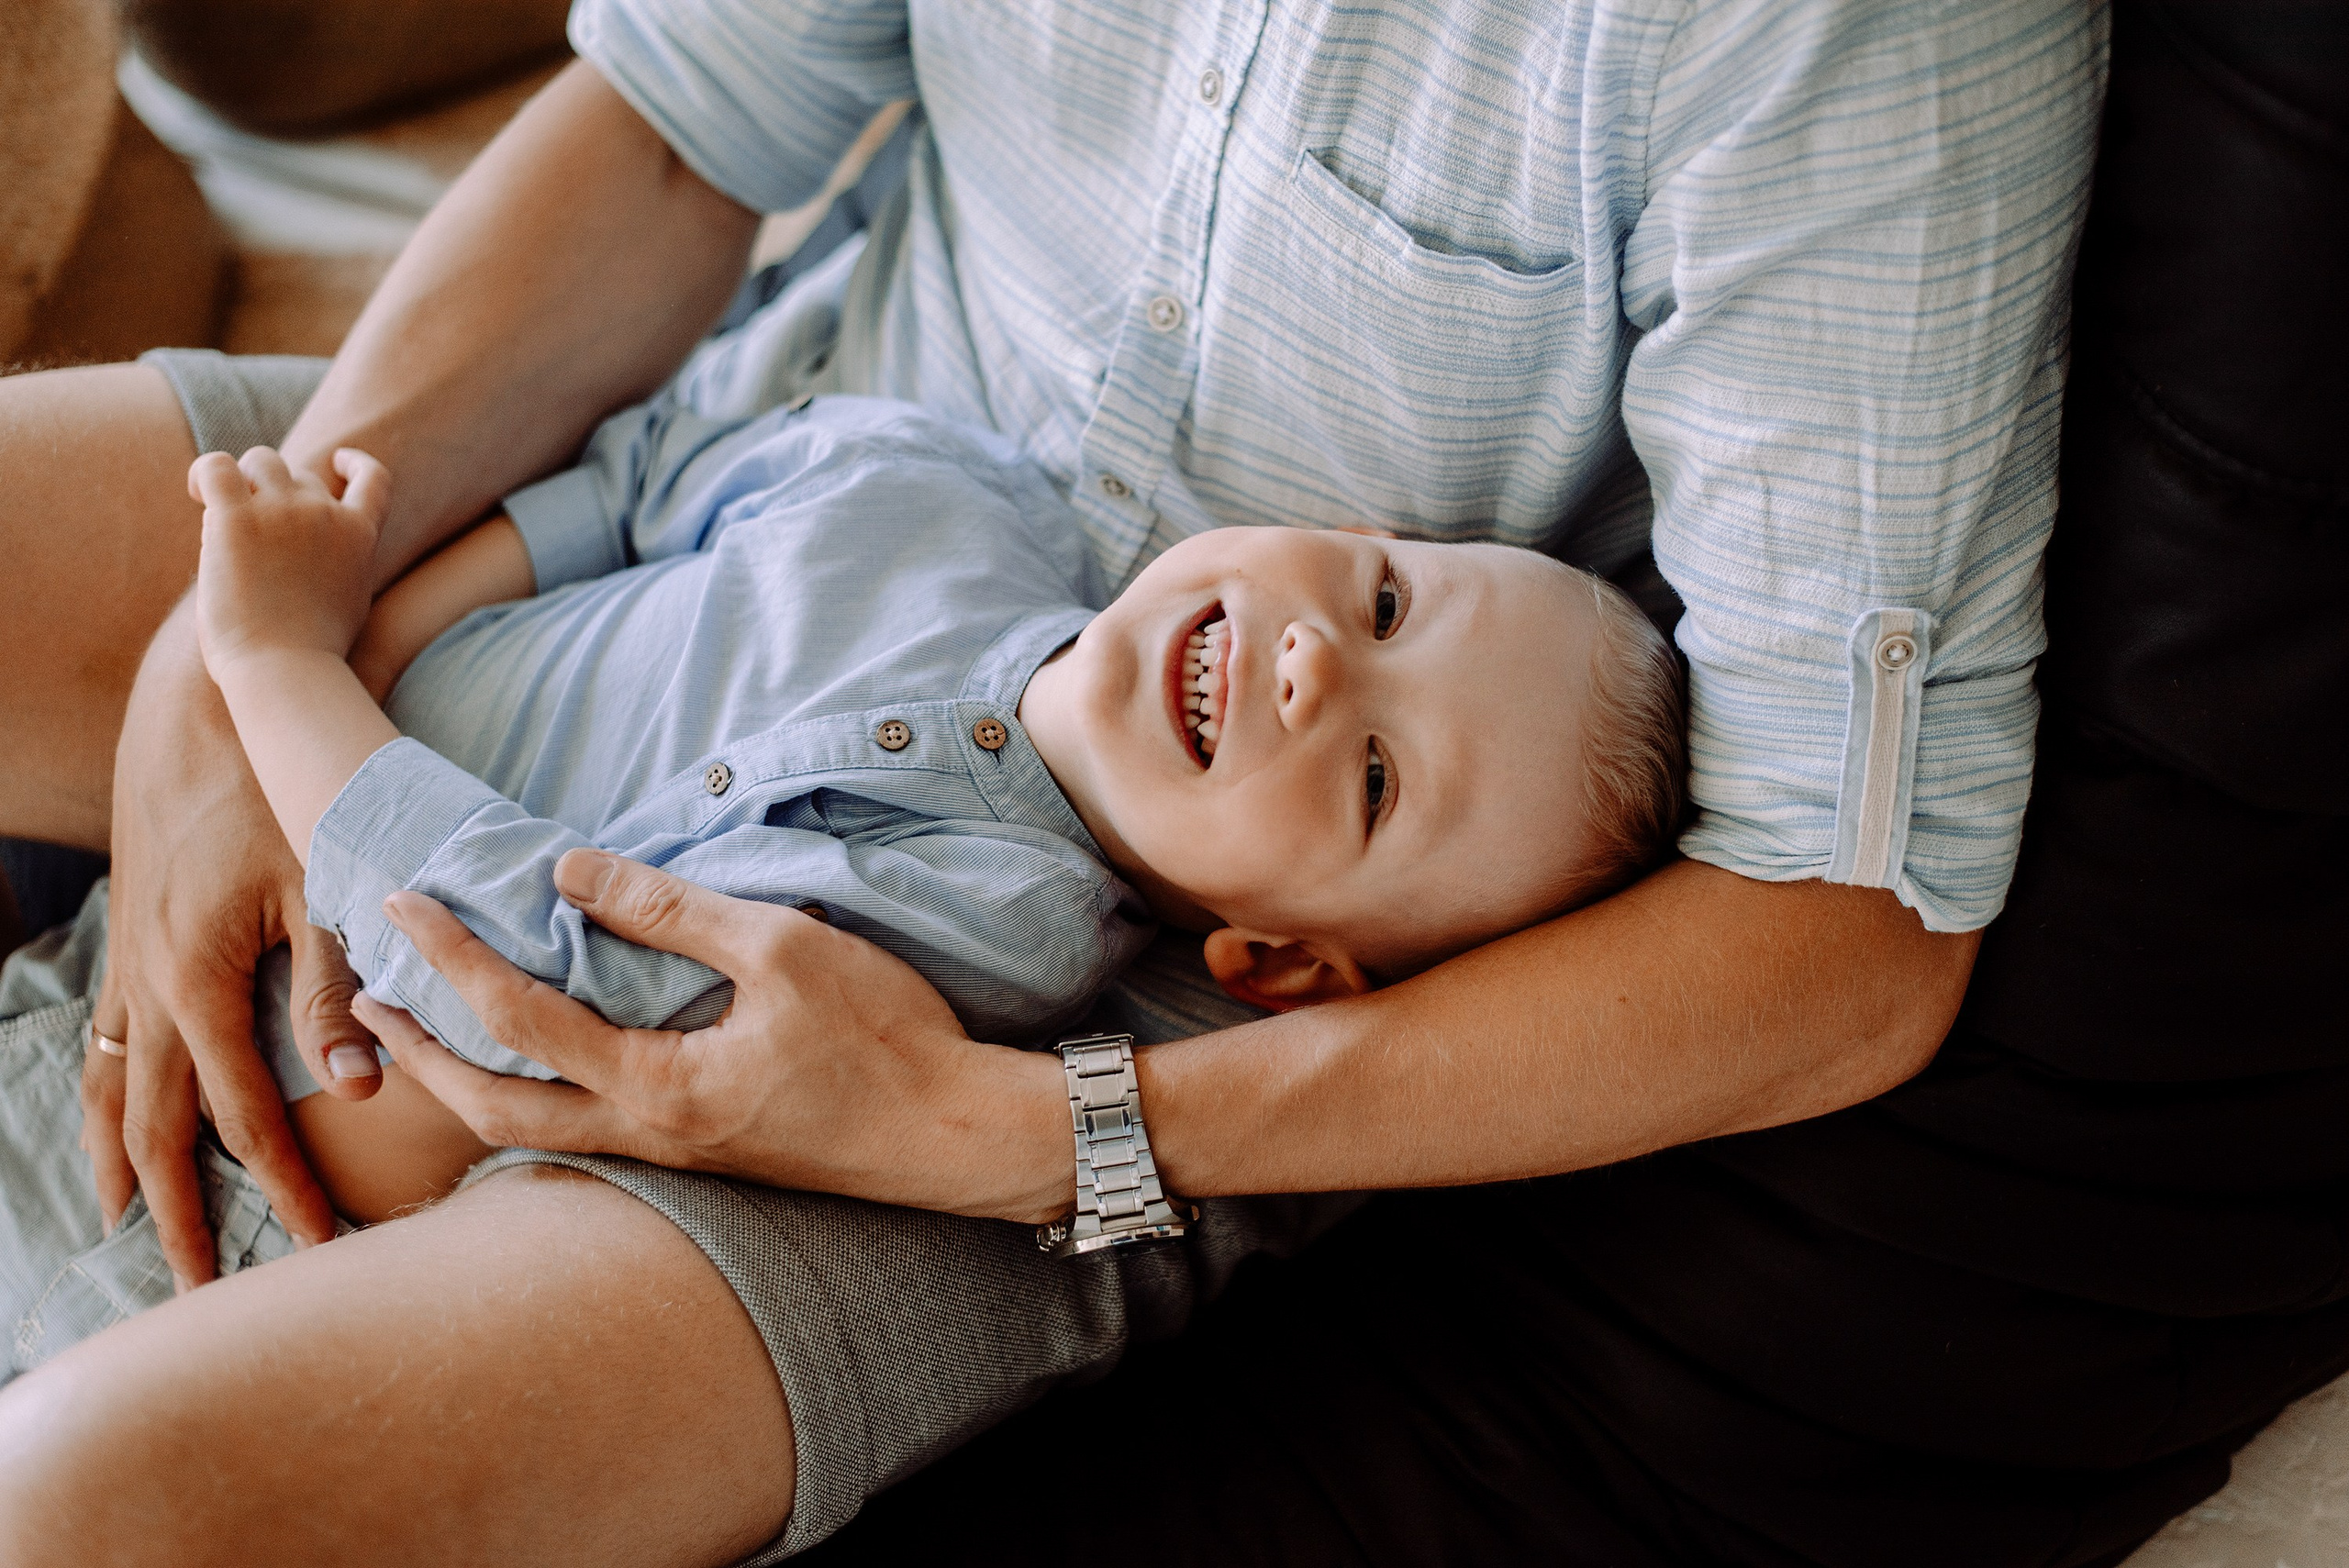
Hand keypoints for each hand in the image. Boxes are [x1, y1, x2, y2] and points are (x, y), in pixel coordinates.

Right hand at [86, 605, 373, 1288]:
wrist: (208, 708)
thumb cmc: (282, 792)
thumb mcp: (320, 887)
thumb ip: (336, 990)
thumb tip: (360, 1089)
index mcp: (201, 980)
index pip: (245, 1114)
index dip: (282, 1185)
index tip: (318, 1243)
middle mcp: (149, 984)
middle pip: (155, 1126)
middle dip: (182, 1209)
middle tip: (202, 1287)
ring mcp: (127, 963)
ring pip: (110, 1086)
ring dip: (122, 1159)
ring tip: (131, 1224)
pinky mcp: (128, 939)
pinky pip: (104, 1038)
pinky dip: (104, 1093)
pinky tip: (110, 1122)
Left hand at [189, 446, 387, 675]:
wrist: (285, 670)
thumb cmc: (312, 655)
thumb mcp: (349, 605)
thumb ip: (343, 569)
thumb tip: (320, 559)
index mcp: (359, 536)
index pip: (373, 479)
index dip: (354, 463)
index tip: (337, 461)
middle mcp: (325, 514)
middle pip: (299, 474)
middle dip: (275, 493)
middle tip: (250, 529)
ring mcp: (282, 512)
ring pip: (260, 462)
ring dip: (241, 480)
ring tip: (218, 508)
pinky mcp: (235, 519)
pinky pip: (216, 467)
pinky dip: (204, 473)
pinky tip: (197, 492)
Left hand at [362, 849, 1072, 1222]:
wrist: (959, 1135)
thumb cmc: (885, 1040)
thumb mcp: (783, 949)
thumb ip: (671, 912)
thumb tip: (571, 875)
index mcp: (656, 1086)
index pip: (519, 1017)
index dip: (449, 957)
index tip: (402, 905)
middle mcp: (648, 1137)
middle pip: (492, 1109)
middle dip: (421, 1055)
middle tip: (370, 1002)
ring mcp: (676, 1157)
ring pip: (533, 1134)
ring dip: (466, 1083)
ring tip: (431, 1034)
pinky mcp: (706, 1155)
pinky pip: (584, 1132)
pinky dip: (531, 1095)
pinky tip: (542, 1064)